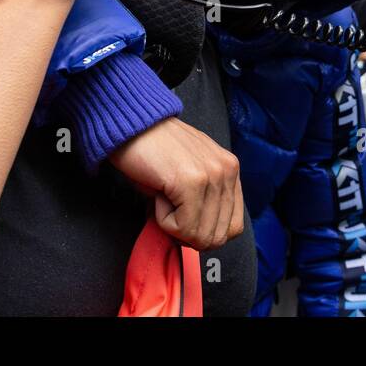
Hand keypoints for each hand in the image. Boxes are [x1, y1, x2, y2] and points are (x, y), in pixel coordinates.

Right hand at [109, 118, 243, 250]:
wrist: (131, 126)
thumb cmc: (154, 152)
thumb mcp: (191, 174)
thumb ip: (206, 200)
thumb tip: (204, 238)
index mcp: (231, 169)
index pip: (234, 227)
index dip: (205, 233)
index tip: (184, 218)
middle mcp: (227, 170)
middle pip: (218, 236)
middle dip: (189, 233)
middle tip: (170, 208)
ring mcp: (212, 175)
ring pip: (201, 236)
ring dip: (175, 226)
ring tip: (164, 196)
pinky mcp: (192, 181)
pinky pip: (183, 227)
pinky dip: (164, 220)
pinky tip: (159, 194)